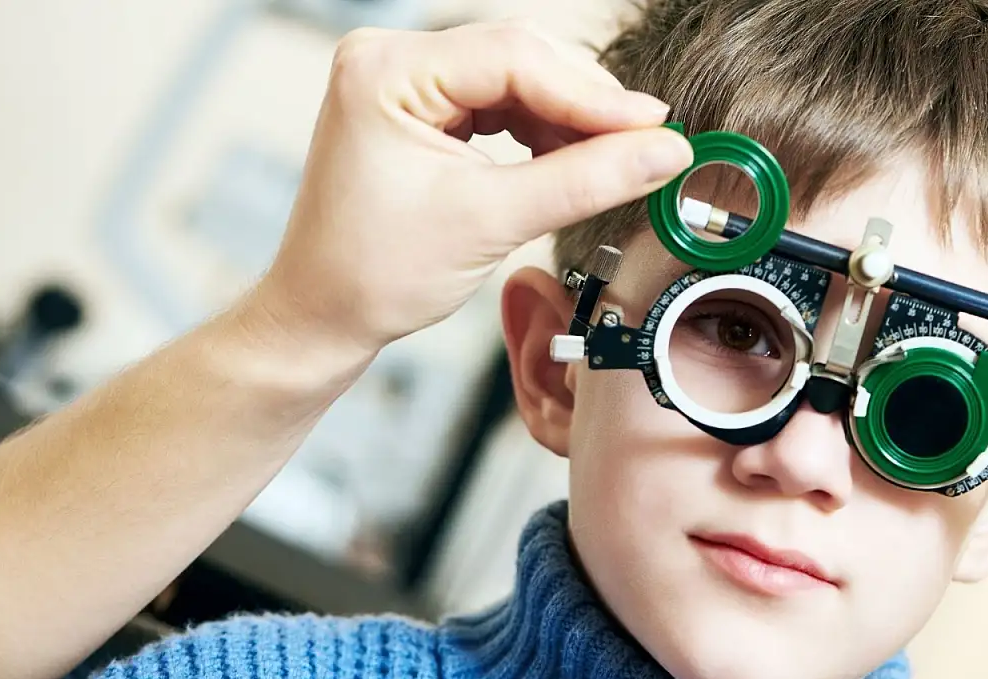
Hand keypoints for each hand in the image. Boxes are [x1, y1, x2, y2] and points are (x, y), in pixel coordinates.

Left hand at [253, 21, 693, 354]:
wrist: (324, 313)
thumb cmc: (374, 274)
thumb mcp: (490, 223)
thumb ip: (583, 182)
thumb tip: (664, 152)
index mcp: (385, 72)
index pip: (512, 57)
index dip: (592, 93)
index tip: (653, 126)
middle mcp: (390, 60)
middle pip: (519, 59)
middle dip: (585, 105)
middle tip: (648, 143)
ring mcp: (404, 80)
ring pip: (517, 79)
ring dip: (569, 119)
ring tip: (615, 159)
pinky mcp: (421, 106)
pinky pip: (500, 101)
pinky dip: (542, 130)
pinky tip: (572, 161)